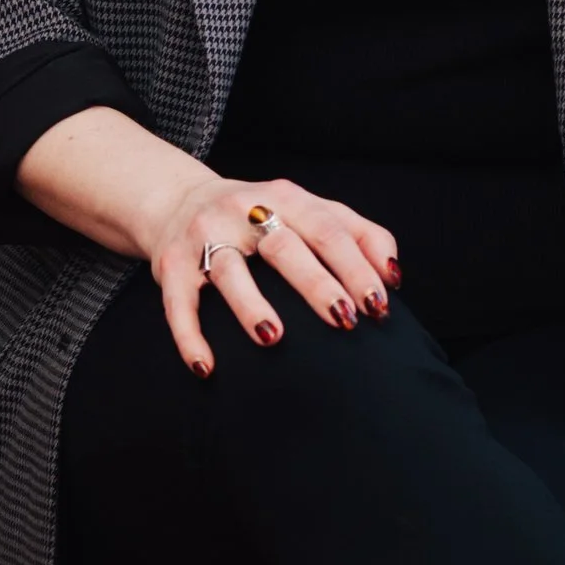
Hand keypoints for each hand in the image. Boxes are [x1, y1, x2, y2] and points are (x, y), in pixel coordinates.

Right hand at [147, 172, 399, 378]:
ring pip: (228, 270)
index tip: (379, 304)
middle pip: (284, 246)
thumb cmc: (260, 216)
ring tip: (273, 338)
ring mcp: (204, 235)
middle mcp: (244, 210)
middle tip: (344, 320)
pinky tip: (206, 366)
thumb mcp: (307, 210)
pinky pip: (178, 302)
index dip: (356, 266)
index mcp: (286, 197)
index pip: (328, 229)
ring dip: (250, 304)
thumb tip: (393, 275)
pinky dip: (189, 335)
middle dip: (316, 283)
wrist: (177, 200)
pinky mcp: (170, 264)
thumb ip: (356, 232)